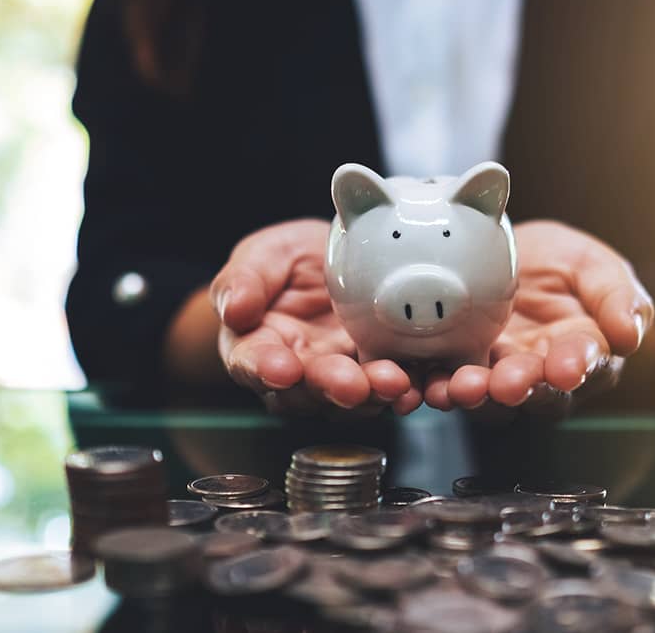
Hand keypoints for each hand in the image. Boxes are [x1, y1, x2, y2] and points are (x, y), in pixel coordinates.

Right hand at [210, 220, 422, 416]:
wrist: (334, 261)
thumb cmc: (287, 263)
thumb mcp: (262, 256)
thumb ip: (244, 280)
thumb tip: (234, 307)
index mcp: (256, 345)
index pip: (252, 362)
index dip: (264, 369)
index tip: (282, 368)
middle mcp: (297, 372)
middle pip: (307, 391)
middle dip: (331, 388)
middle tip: (351, 385)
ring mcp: (339, 376)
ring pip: (352, 398)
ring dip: (373, 395)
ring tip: (394, 382)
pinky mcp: (376, 373)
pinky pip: (390, 390)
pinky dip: (406, 391)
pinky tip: (420, 386)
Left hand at [423, 220, 654, 419]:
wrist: (502, 251)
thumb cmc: (558, 263)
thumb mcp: (593, 265)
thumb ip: (617, 296)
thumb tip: (629, 333)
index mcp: (584, 350)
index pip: (586, 364)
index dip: (576, 367)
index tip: (567, 367)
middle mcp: (543, 373)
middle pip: (536, 392)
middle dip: (521, 388)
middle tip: (508, 382)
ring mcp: (499, 375)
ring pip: (491, 399)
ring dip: (477, 395)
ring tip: (464, 386)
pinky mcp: (459, 370)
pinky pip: (448, 386)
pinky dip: (437, 388)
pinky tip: (429, 384)